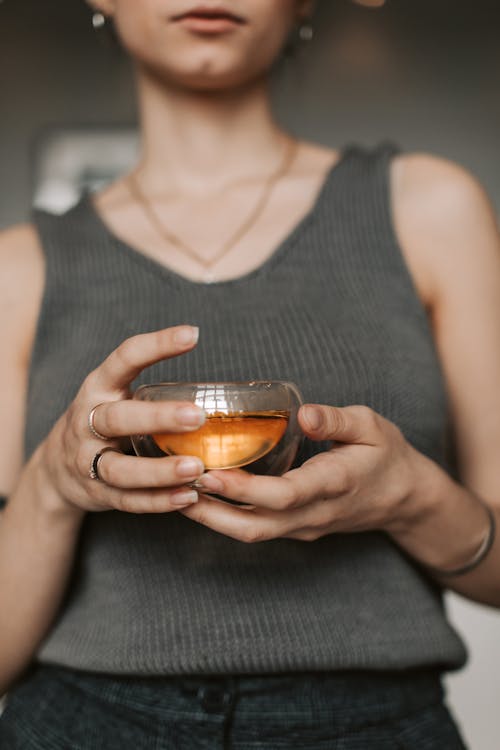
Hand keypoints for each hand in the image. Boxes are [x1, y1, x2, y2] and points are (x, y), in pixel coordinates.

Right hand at [38, 325, 206, 515]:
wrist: (56, 470)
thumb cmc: (104, 424)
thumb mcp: (117, 397)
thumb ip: (156, 392)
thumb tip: (224, 390)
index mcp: (99, 388)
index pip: (125, 358)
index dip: (157, 345)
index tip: (193, 335)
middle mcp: (87, 422)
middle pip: (117, 418)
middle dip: (157, 417)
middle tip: (197, 416)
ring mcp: (88, 460)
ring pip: (119, 468)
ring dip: (159, 470)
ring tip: (196, 468)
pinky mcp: (96, 493)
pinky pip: (127, 500)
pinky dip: (158, 501)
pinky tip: (188, 496)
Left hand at [178, 403, 419, 542]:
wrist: (404, 498)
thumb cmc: (387, 456)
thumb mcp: (372, 426)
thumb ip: (338, 420)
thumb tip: (304, 413)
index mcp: (334, 484)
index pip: (284, 495)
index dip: (244, 490)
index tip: (209, 473)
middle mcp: (315, 513)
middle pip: (256, 527)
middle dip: (212, 514)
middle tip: (174, 488)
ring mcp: (306, 527)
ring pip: (253, 534)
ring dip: (213, 520)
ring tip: (176, 494)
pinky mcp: (298, 529)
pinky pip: (258, 529)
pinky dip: (227, 519)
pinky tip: (204, 497)